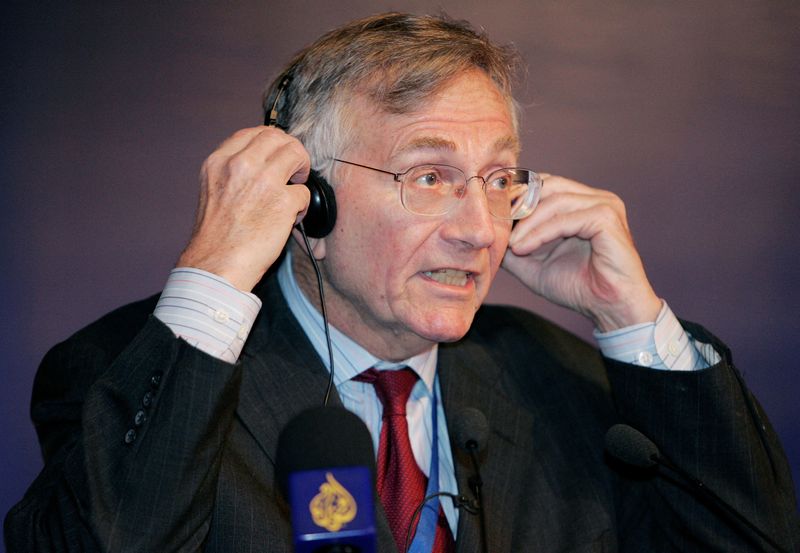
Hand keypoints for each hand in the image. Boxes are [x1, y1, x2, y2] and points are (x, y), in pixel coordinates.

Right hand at [177, 126, 310, 290]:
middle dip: (291, 150)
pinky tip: (291, 216)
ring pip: (296, 154)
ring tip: (295, 187)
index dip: (271, 141)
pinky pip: (304, 191)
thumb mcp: (212, 189)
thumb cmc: (216, 236)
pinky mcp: (283, 202)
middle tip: (294, 169)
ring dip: (302, 169)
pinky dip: (302, 205)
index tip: (277, 154)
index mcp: (219, 161)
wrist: (217, 265)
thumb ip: (233, 170)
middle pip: (278, 138)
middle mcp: (240, 165)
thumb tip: (262, 160)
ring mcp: (263, 181)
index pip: (252, 133)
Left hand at [501, 174, 660, 330]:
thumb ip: (513, 245)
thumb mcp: (533, 264)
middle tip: (498, 226)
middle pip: (547, 184)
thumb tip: (487, 234)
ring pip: (555, 199)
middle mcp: (595, 199)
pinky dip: (540, 232)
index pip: (542, 184)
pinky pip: (566, 218)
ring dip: (527, 222)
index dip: (515, 197)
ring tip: (511, 244)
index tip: (492, 218)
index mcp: (581, 203)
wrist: (610, 310)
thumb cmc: (578, 287)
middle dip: (518, 204)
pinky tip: (523, 248)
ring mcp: (605, 206)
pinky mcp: (608, 219)